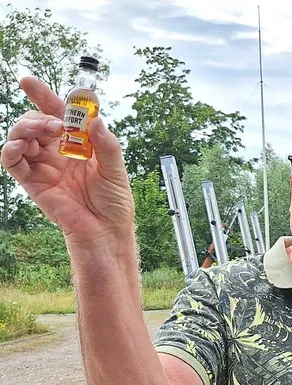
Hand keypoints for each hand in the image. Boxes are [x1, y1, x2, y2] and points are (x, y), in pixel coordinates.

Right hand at [1, 77, 132, 245]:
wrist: (106, 229)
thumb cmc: (114, 201)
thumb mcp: (116, 169)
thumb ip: (107, 145)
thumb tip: (96, 121)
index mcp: (78, 143)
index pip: (58, 114)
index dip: (43, 97)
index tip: (28, 82)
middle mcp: (58, 151)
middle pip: (36, 122)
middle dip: (39, 116)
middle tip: (54, 124)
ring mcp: (43, 165)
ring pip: (21, 137)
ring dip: (25, 128)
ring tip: (41, 131)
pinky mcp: (33, 182)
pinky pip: (12, 162)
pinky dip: (10, 151)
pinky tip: (18, 146)